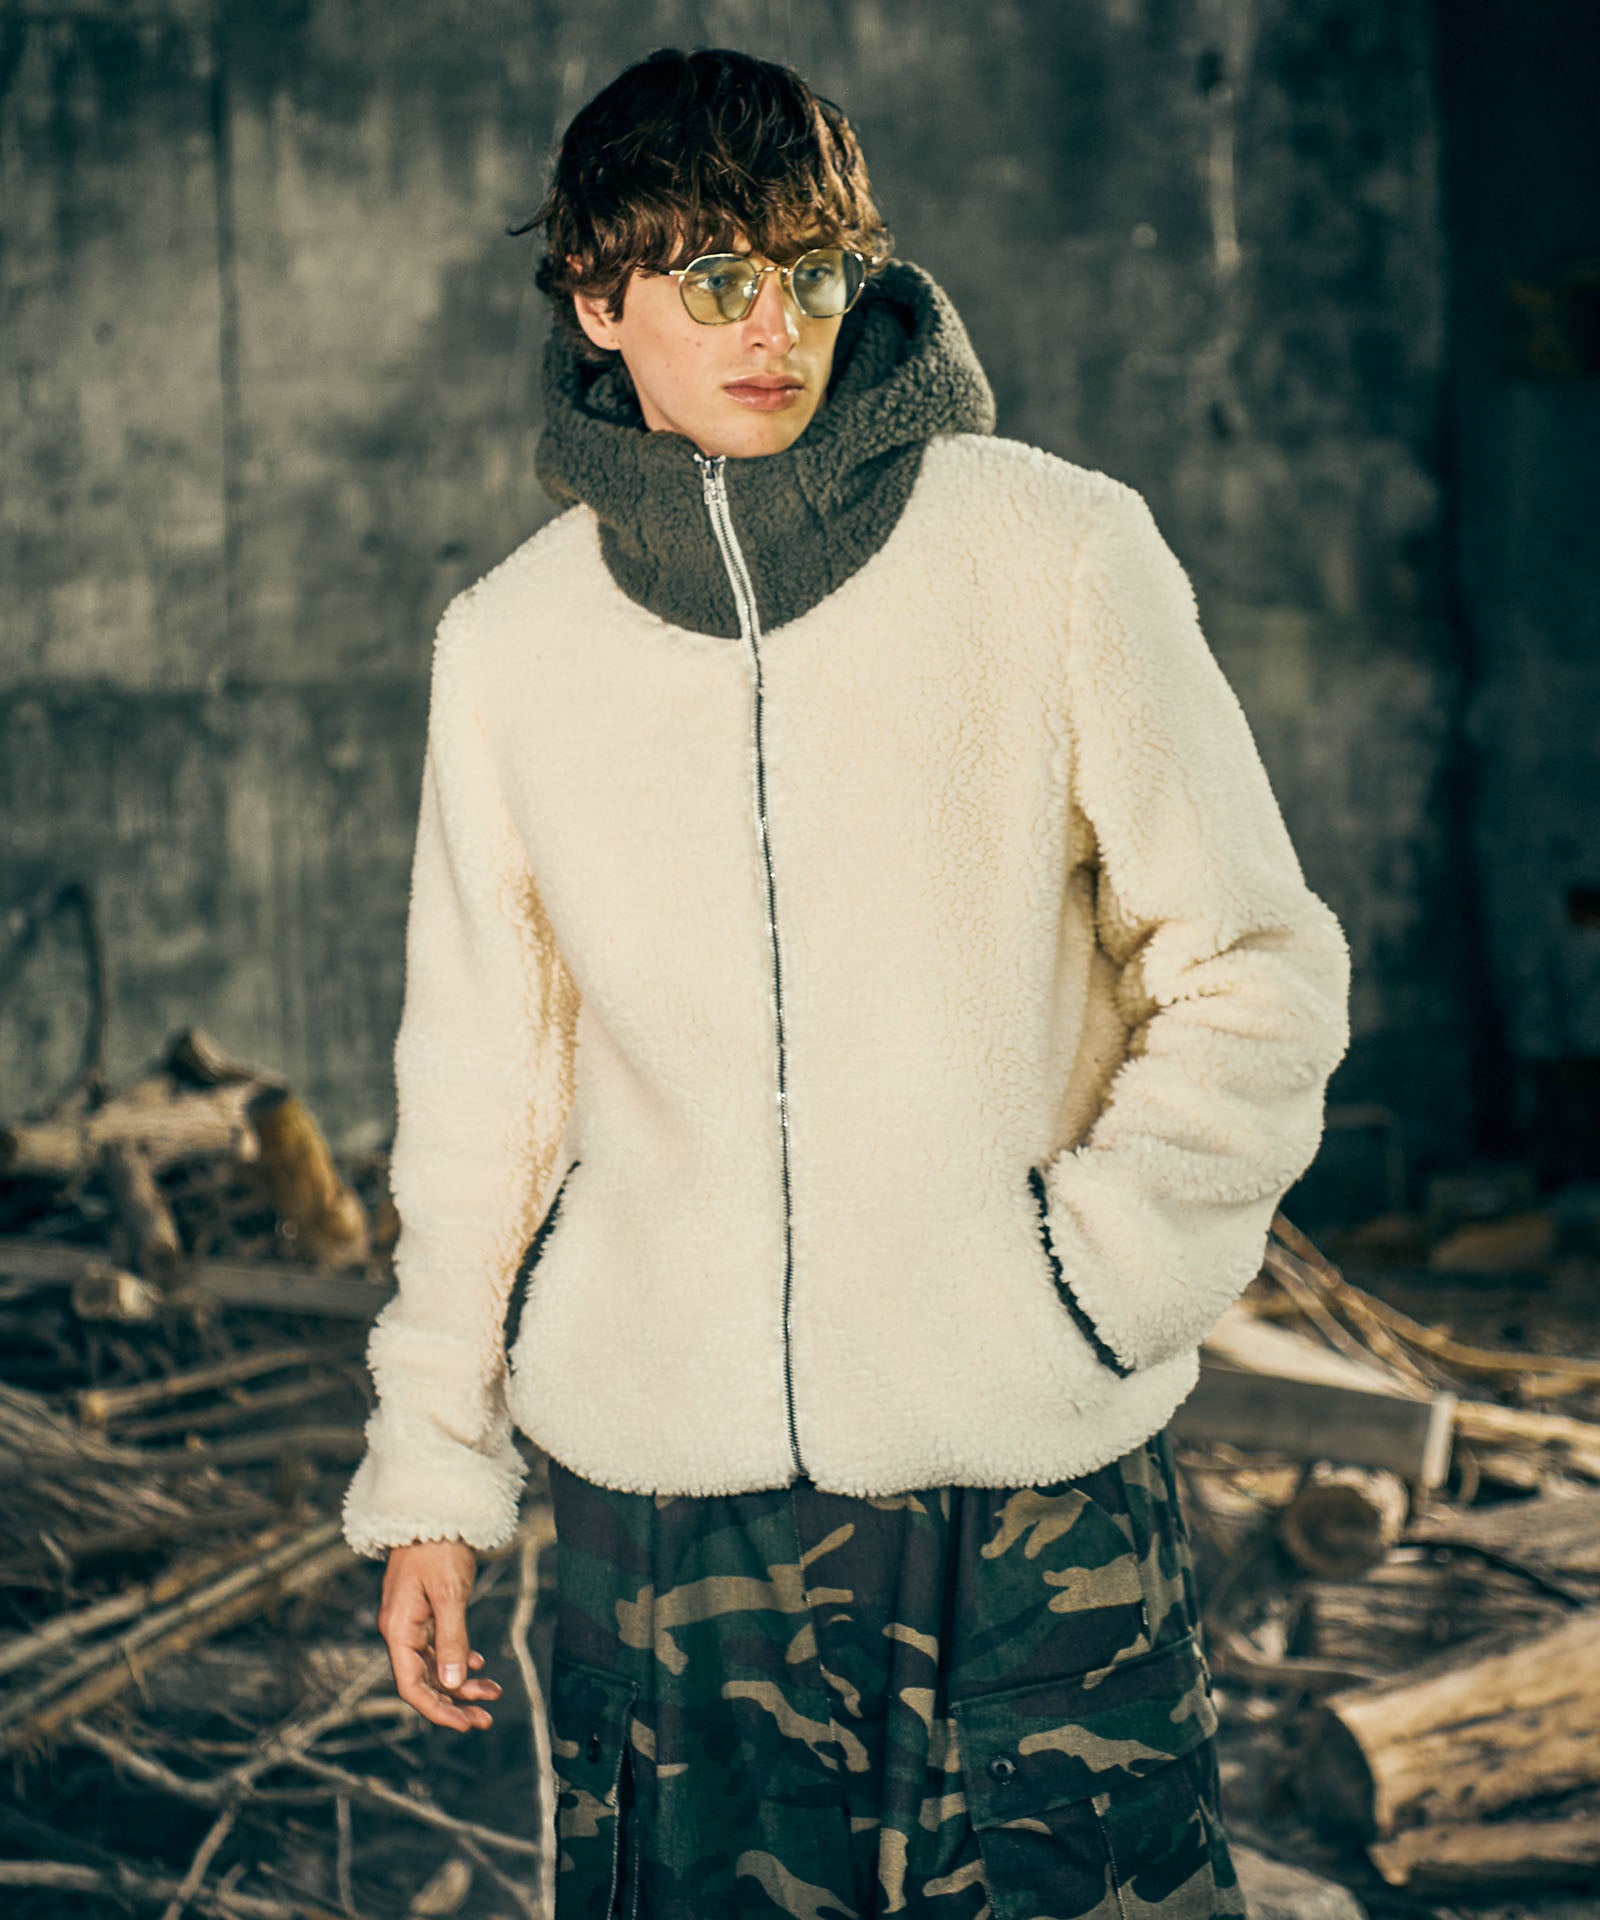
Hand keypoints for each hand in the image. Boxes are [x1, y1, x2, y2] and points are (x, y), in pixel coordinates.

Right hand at [378, 1538, 502, 1731]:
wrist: (432, 1509)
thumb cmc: (439, 1548)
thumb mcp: (450, 1594)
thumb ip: (453, 1639)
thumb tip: (455, 1683)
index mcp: (398, 1630)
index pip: (413, 1686)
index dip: (438, 1710)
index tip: (465, 1724)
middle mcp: (400, 1631)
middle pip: (424, 1680)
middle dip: (454, 1702)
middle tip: (486, 1719)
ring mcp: (411, 1621)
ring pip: (435, 1664)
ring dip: (462, 1683)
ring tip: (493, 1693)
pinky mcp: (423, 1611)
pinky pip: (438, 1646)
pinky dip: (459, 1658)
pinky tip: (479, 1666)